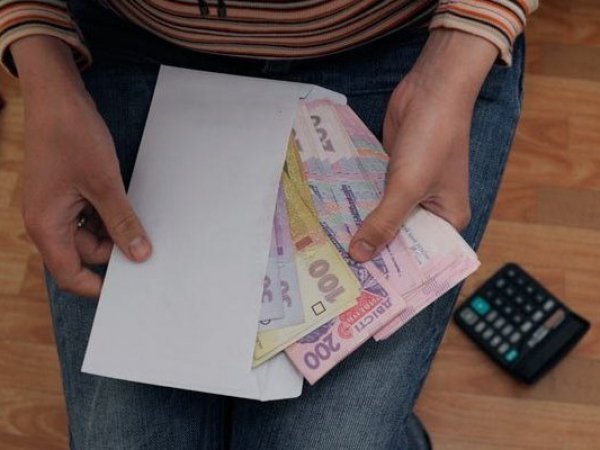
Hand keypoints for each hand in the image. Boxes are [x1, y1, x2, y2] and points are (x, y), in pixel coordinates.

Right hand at [12, 36, 151, 296]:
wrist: (57, 97)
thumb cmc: (72, 137)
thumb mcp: (104, 184)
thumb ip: (122, 223)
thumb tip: (141, 255)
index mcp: (47, 226)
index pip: (70, 274)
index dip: (98, 286)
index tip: (130, 288)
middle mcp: (48, 221)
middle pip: (84, 254)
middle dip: (114, 252)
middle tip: (148, 247)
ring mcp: (57, 206)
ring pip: (91, 234)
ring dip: (115, 231)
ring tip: (141, 222)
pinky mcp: (68, 193)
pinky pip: (90, 215)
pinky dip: (110, 215)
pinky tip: (129, 208)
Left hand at [349, 29, 497, 261]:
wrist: (432, 88)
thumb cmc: (433, 138)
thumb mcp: (407, 186)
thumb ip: (383, 222)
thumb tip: (359, 256)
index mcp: (446, 220)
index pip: (420, 257)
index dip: (395, 273)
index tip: (366, 290)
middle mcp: (430, 210)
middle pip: (397, 238)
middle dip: (372, 251)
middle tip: (339, 273)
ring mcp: (410, 191)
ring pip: (382, 217)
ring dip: (361, 227)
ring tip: (330, 252)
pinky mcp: (394, 174)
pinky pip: (374, 196)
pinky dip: (358, 205)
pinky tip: (333, 220)